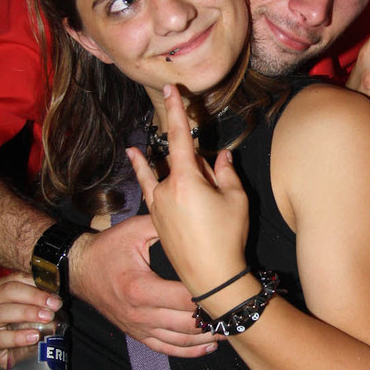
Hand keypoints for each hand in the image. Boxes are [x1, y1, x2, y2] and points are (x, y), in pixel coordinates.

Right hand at [0, 272, 60, 369]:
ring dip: (27, 312)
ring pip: (1, 312)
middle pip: (7, 291)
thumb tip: (58, 295)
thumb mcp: (35, 311)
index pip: (14, 279)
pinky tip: (34, 336)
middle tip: (54, 304)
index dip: (34, 282)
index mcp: (2, 292)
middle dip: (33, 295)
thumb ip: (43, 300)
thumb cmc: (27, 328)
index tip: (54, 289)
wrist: (20, 357)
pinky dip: (18, 337)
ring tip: (47, 317)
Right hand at [69, 216, 217, 357]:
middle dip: (214, 319)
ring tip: (229, 328)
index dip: (208, 295)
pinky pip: (167, 348)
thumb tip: (195, 218)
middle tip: (236, 309)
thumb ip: (165, 225)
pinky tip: (208, 346)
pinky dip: (190, 351)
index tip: (228, 288)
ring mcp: (139, 327)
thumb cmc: (107, 248)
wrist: (78, 270)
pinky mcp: (137, 334)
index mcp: (141, 288)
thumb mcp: (133, 231)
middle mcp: (140, 314)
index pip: (184, 298)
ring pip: (181, 341)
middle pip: (187, 324)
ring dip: (207, 338)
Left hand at [127, 85, 249, 298]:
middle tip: (212, 186)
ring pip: (159, 178)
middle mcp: (166, 190)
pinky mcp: (156, 221)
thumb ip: (227, 173)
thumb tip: (222, 156)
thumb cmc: (228, 237)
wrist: (212, 278)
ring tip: (133, 151)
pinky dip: (149, 179)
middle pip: (176, 161)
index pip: (179, 136)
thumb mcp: (236, 200)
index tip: (171, 90)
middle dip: (193, 160)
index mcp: (187, 179)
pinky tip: (141, 168)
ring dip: (152, 165)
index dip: (176, 111)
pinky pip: (153, 193)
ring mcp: (158, 206)